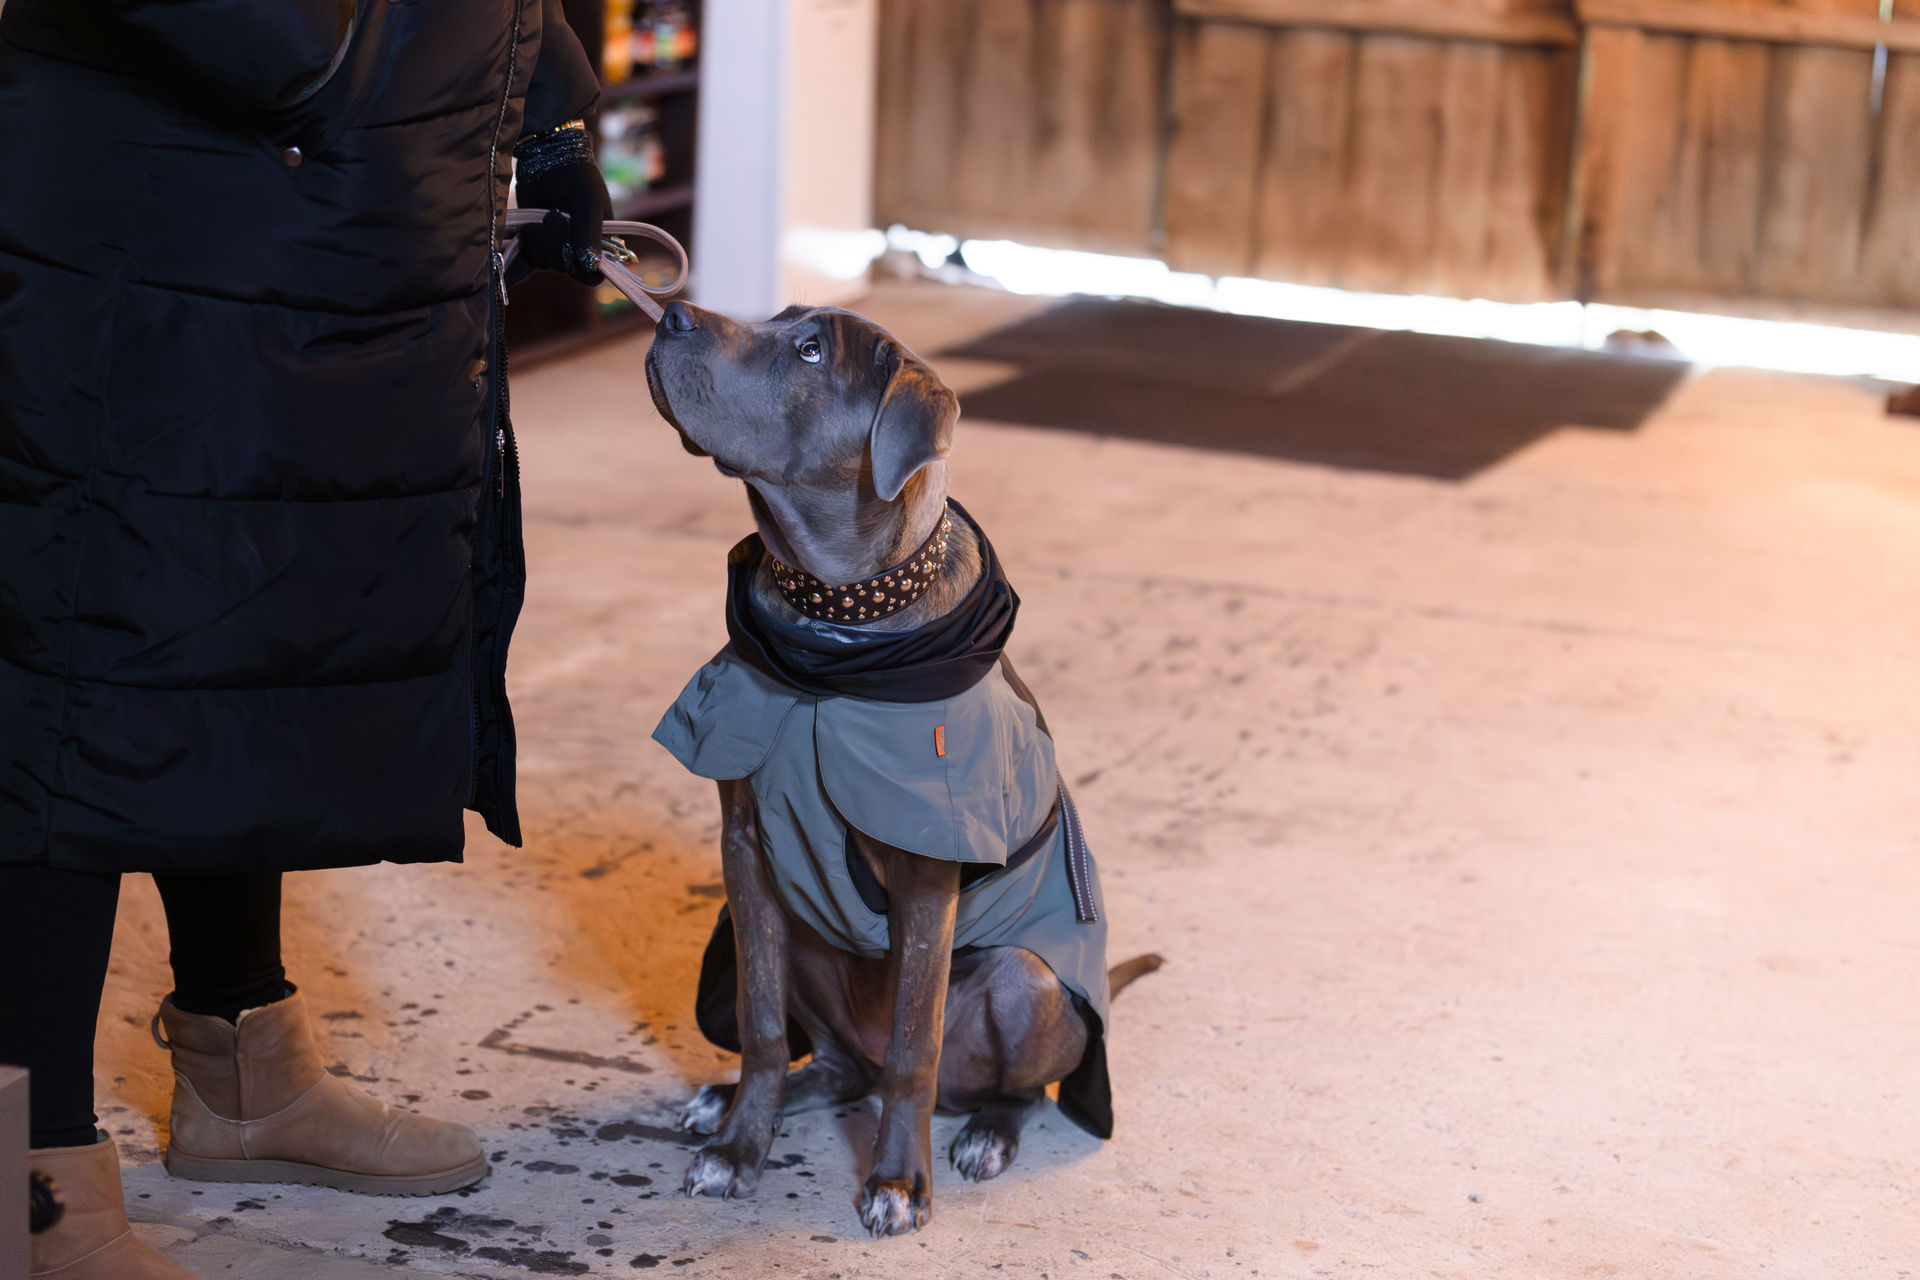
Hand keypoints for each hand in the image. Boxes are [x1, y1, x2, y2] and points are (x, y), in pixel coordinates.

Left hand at [514, 126, 610, 284]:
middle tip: (553, 217)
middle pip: (565, 268)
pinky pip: (527, 260)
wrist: (548, 154)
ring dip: (538, 243)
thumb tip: (590, 265)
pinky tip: (508, 266)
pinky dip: (518, 263)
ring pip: (545, 262)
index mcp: (599, 243)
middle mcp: (577, 248)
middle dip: (555, 246)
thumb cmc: (577, 175)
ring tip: (538, 220)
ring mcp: (554, 245)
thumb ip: (589, 234)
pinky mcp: (533, 240)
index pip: (591, 274)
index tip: (570, 249)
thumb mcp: (588, 202)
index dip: (581, 268)